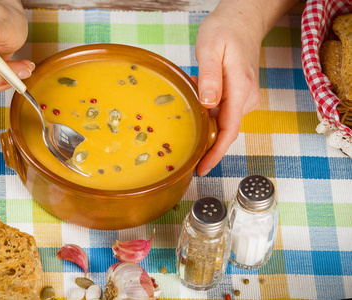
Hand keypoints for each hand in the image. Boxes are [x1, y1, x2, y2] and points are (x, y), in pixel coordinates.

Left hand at [194, 7, 263, 176]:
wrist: (244, 18)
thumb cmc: (226, 29)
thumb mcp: (210, 49)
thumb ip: (210, 78)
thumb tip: (209, 105)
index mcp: (240, 89)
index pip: (229, 131)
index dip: (215, 153)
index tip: (201, 168)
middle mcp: (246, 97)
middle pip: (224, 130)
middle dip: (203, 139)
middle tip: (179, 136)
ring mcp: (244, 96)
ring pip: (221, 120)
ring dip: (202, 119)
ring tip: (186, 99)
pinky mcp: (239, 93)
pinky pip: (221, 110)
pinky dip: (205, 108)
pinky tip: (195, 90)